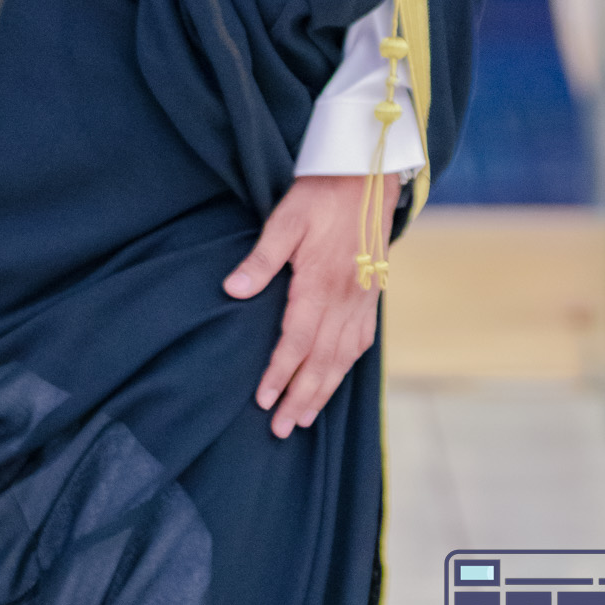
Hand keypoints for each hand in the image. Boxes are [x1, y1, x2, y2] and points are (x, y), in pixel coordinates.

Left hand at [222, 173, 400, 438]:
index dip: (279, 373)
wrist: (369, 176)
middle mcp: (344, 299)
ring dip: (324, 390)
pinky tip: (337, 378)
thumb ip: (260, 259)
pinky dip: (348, 367)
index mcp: (319, 283)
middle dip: (300, 397)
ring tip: (306, 417)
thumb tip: (232, 290)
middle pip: (321, 360)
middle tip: (282, 428)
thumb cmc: (321, 194)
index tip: (263, 401)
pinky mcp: (373, 294)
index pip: (296, 341)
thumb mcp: (284, 219)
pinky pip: (361, 341)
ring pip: (343, 357)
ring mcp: (362, 299)